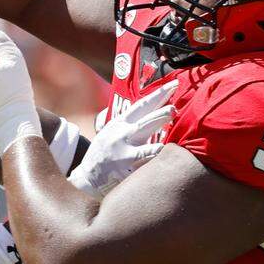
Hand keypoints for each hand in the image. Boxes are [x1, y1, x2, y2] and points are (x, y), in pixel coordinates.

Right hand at [69, 81, 176, 195]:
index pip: (140, 105)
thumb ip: (125, 124)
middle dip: (161, 104)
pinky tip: (163, 146)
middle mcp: (120, 131)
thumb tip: (146, 112)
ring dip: (159, 119)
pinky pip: (143, 154)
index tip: (171, 85)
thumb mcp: (109, 134)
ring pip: (144, 129)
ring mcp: (122, 146)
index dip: (157, 94)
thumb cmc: (102, 156)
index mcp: (118, 123)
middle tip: (176, 97)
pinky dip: (154, 150)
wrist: (87, 178)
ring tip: (172, 112)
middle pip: (144, 114)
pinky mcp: (124, 162)